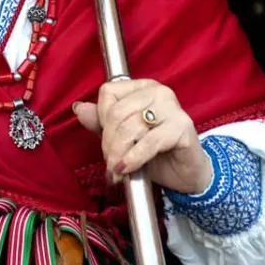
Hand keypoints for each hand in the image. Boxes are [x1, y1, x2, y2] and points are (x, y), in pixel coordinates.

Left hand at [72, 79, 213, 195]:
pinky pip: (149, 142)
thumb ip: (101, 123)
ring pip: (130, 128)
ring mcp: (173, 108)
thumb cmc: (155, 155)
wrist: (186, 175)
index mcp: (143, 88)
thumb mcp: (123, 139)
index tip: (105, 140)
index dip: (101, 119)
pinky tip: (126, 170)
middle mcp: (159, 92)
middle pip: (117, 113)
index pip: (109, 93)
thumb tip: (78, 108)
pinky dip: (133, 158)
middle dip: (108, 143)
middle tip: (110, 164)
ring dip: (118, 154)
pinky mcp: (182, 128)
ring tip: (117, 171)